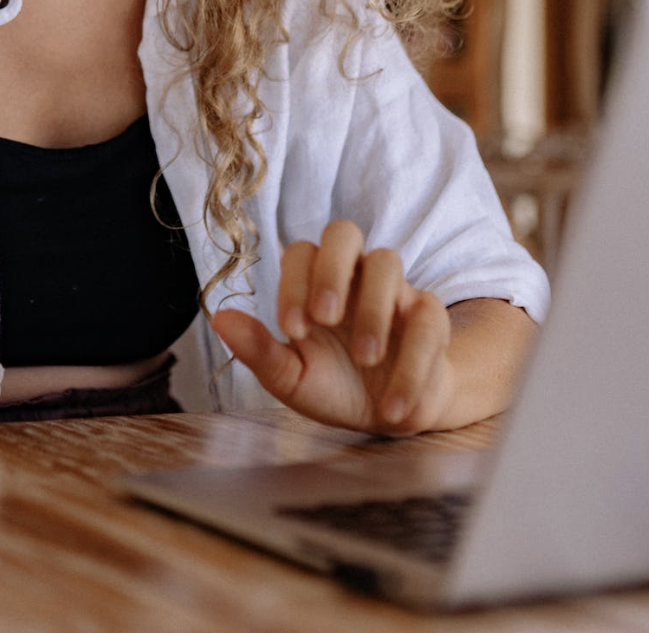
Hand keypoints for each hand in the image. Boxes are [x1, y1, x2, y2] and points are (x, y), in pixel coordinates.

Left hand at [211, 220, 455, 434]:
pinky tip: (391, 406)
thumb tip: (218, 318)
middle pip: (344, 231)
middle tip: (325, 317)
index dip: (294, 283)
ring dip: (374, 310)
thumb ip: (259, 350)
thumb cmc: (334, 386)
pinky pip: (427, 319)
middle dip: (332, 269)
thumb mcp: (292, 378)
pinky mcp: (430, 317)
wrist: (389, 416)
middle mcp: (354, 276)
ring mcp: (395, 290)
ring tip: (366, 359)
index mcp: (315, 283)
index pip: (300, 253)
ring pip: (388, 262)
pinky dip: (411, 364)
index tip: (292, 330)